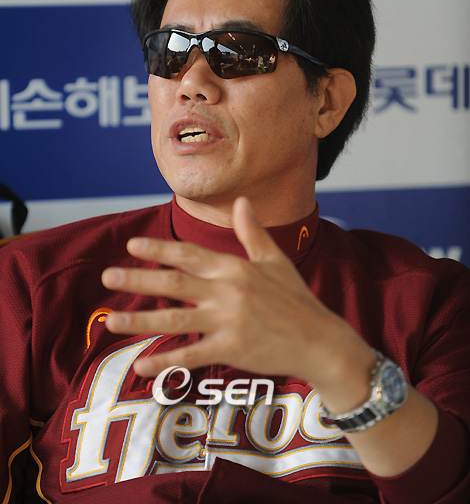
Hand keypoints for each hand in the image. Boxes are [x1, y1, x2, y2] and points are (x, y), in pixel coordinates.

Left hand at [102, 197, 371, 398]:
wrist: (320, 340)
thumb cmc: (296, 299)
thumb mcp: (275, 260)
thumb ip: (253, 232)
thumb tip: (242, 201)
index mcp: (235, 267)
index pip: (189, 254)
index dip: (159, 249)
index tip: (132, 245)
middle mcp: (228, 291)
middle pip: (173, 282)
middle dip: (137, 279)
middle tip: (107, 276)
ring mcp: (228, 321)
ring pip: (175, 319)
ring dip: (140, 319)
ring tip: (111, 320)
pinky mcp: (232, 349)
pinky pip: (191, 355)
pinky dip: (165, 361)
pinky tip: (141, 365)